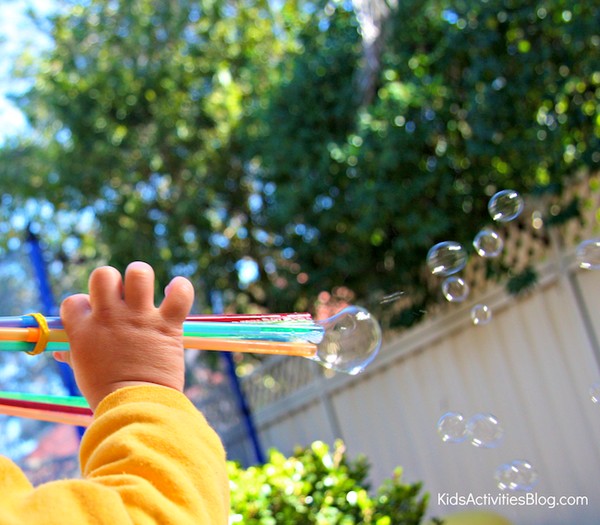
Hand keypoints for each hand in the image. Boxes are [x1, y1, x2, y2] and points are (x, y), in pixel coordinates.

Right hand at [54, 261, 193, 410]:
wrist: (135, 408)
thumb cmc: (107, 395)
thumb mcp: (82, 372)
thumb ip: (74, 355)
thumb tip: (62, 353)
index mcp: (83, 329)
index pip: (74, 300)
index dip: (84, 305)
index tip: (94, 317)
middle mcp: (109, 317)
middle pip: (104, 275)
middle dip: (113, 281)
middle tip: (123, 299)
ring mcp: (138, 318)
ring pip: (139, 273)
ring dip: (142, 277)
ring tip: (146, 291)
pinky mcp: (166, 325)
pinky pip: (179, 293)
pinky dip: (181, 288)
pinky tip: (176, 292)